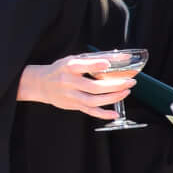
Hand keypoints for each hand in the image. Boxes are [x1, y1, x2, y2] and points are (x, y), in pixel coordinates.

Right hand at [19, 54, 137, 119]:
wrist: (42, 84)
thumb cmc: (62, 70)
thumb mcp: (74, 59)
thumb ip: (95, 59)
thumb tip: (122, 58)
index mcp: (68, 67)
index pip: (81, 66)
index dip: (95, 65)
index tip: (107, 64)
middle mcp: (69, 82)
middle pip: (93, 86)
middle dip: (114, 85)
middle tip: (130, 82)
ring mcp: (70, 96)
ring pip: (93, 100)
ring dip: (112, 98)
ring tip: (126, 92)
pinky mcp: (73, 105)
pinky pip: (89, 112)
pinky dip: (103, 114)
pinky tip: (114, 114)